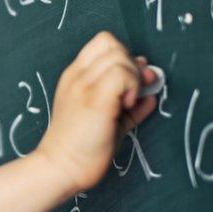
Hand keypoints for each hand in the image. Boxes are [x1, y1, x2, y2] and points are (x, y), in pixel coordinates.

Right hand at [33, 31, 157, 192]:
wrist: (60, 168)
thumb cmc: (82, 147)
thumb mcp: (109, 116)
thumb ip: (128, 98)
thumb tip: (151, 83)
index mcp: (76, 77)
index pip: (103, 43)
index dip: (122, 56)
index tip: (128, 83)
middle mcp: (78, 76)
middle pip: (112, 44)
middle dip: (131, 64)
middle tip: (133, 92)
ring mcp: (84, 85)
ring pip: (119, 55)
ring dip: (133, 77)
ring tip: (128, 102)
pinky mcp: (95, 98)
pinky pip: (122, 74)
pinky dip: (133, 87)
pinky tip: (128, 107)